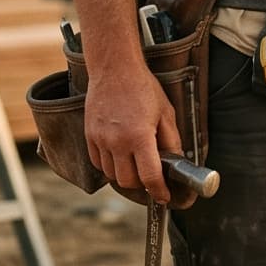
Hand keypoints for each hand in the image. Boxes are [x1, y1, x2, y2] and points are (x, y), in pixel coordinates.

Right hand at [84, 60, 179, 204]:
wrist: (115, 69)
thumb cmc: (143, 88)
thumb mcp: (166, 113)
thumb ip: (171, 141)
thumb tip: (177, 164)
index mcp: (139, 137)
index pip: (150, 177)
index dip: (159, 191)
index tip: (164, 196)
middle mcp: (117, 142)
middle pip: (128, 182)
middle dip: (142, 185)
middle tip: (150, 178)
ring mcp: (100, 139)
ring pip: (111, 175)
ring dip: (124, 175)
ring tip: (135, 164)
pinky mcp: (89, 135)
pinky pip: (98, 162)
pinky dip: (109, 166)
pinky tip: (119, 156)